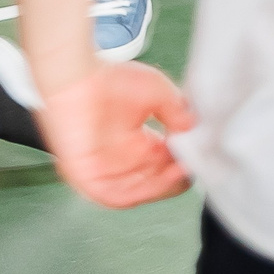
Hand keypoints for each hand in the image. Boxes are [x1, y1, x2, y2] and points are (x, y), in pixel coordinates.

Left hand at [34, 62, 196, 206]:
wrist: (75, 76)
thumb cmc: (109, 80)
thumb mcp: (157, 93)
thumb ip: (177, 112)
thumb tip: (193, 128)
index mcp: (138, 143)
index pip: (166, 164)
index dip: (183, 162)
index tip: (199, 154)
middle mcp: (123, 159)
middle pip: (155, 181)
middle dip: (176, 177)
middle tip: (192, 165)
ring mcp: (104, 169)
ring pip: (137, 192)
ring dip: (161, 188)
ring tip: (179, 173)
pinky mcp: (86, 175)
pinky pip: (112, 196)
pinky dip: (136, 194)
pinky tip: (155, 183)